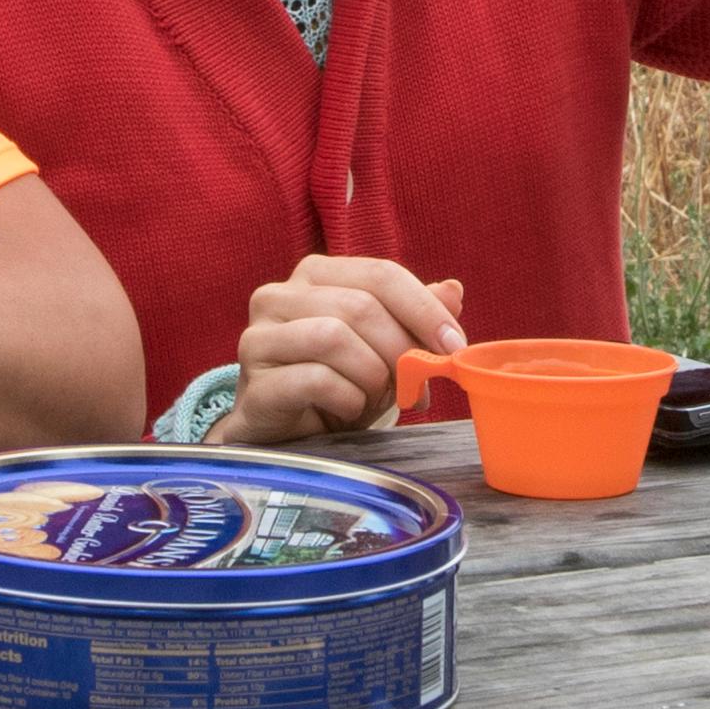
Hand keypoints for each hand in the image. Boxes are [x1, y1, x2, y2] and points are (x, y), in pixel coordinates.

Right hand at [216, 260, 466, 444]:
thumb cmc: (336, 383)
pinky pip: (316, 380)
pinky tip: (348, 410)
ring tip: (376, 398)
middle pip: (361, 306)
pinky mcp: (255, 382)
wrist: (287, 434)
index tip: (454, 345)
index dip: (425, 309)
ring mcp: (258, 337)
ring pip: (335, 338)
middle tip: (418, 386)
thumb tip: (453, 290)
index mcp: (315, 275)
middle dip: (401, 350)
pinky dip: (348, 400)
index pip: (381, 274)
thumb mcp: (382, 347)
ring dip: (372, 376)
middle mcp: (279, 296)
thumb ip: (412, 318)